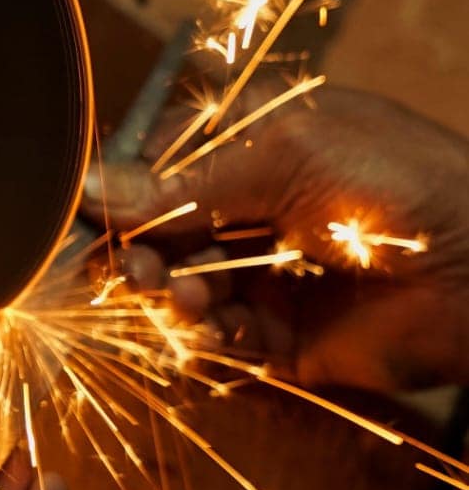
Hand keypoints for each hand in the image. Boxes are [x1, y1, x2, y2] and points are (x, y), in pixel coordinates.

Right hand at [83, 84, 468, 391]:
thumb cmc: (400, 184)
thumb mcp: (283, 156)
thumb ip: (185, 182)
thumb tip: (95, 188)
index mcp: (265, 149)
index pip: (170, 169)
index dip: (128, 194)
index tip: (88, 214)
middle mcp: (265, 212)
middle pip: (169, 236)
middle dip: (144, 251)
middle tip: (137, 268)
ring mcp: (273, 277)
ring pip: (186, 291)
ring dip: (173, 293)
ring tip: (186, 293)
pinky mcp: (287, 339)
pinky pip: (221, 340)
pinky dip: (207, 334)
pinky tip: (218, 321)